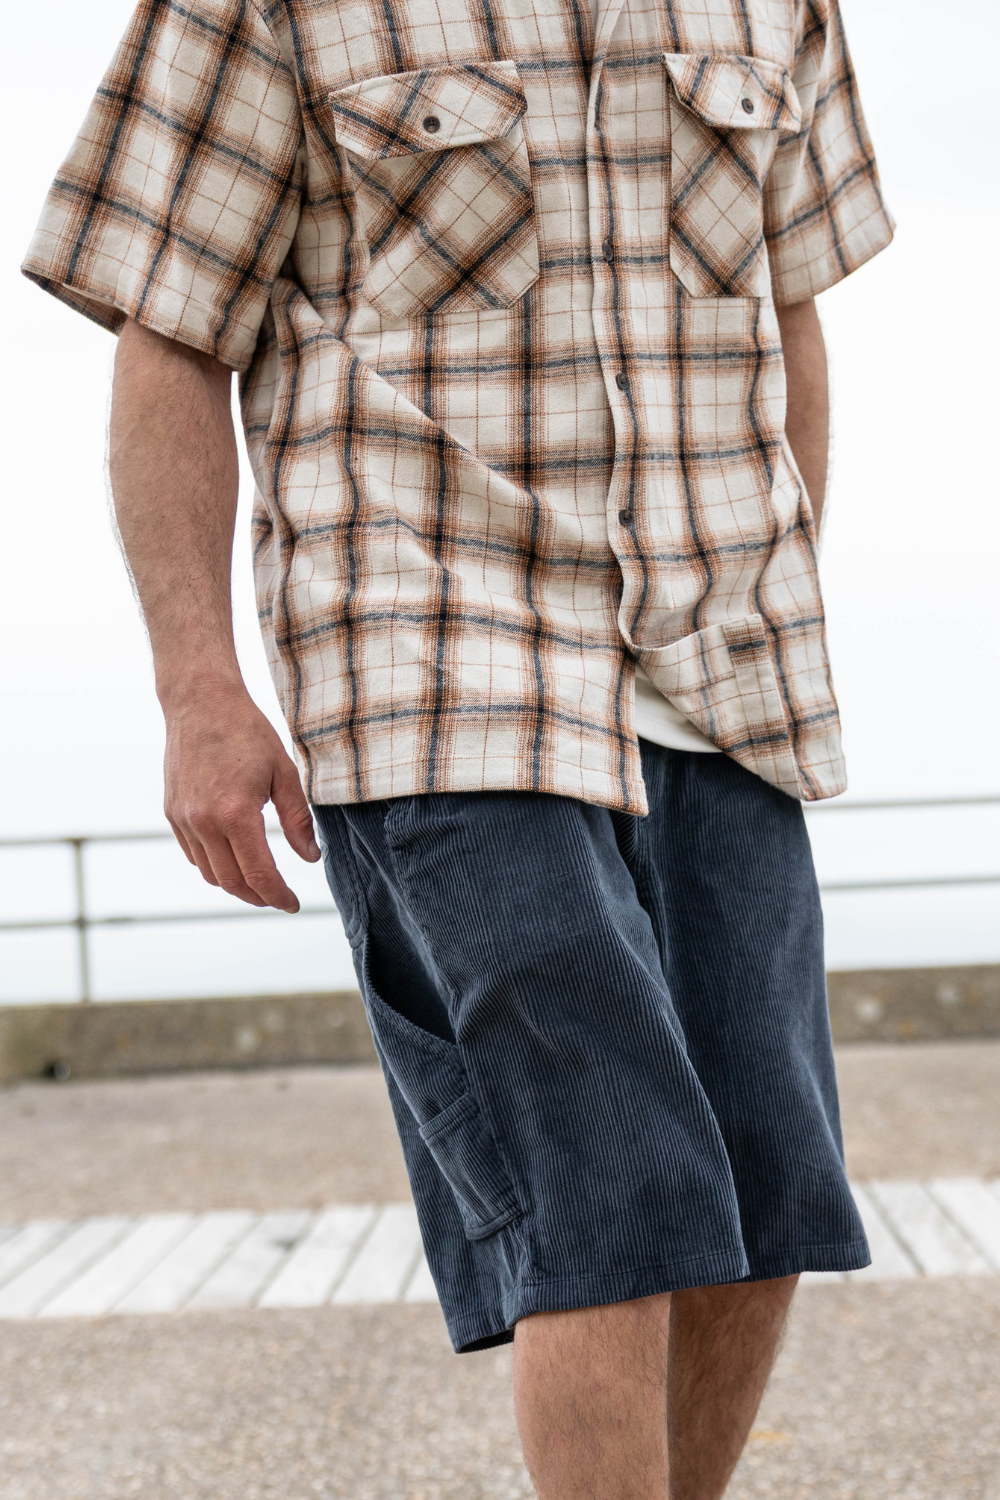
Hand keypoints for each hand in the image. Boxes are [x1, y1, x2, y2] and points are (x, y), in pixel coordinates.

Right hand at [163, 685, 320, 911]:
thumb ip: (298, 820)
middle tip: (278, 897)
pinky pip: (194, 855)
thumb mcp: (284, 773)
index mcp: (236, 814)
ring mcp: (183, 819)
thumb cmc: (247, 732)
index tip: (291, 904)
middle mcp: (204, 822)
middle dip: (258, 897)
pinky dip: (214, 866)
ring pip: (210, 874)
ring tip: (259, 880)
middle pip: (232, 882)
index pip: (258, 874)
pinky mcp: (172, 813)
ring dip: (235, 884)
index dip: (277, 896)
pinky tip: (234, 858)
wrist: (200, 703)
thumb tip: (310, 858)